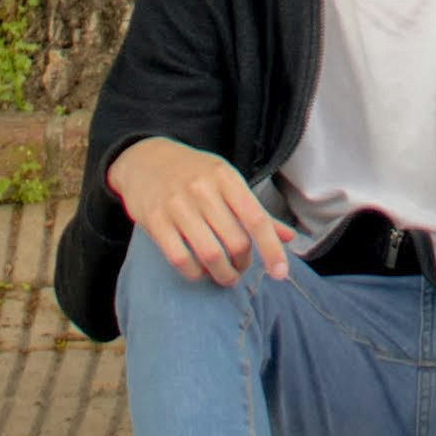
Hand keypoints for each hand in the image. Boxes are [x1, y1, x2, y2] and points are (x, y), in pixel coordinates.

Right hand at [106, 138, 288, 285]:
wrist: (145, 159)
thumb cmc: (194, 173)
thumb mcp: (227, 181)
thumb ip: (256, 211)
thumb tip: (289, 237)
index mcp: (226, 177)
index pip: (256, 218)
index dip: (271, 249)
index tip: (280, 273)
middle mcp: (203, 189)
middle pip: (235, 241)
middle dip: (242, 263)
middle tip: (240, 267)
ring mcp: (177, 205)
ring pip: (210, 254)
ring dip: (222, 274)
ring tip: (225, 275)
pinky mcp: (155, 221)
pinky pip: (180, 259)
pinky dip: (195, 273)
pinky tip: (200, 271)